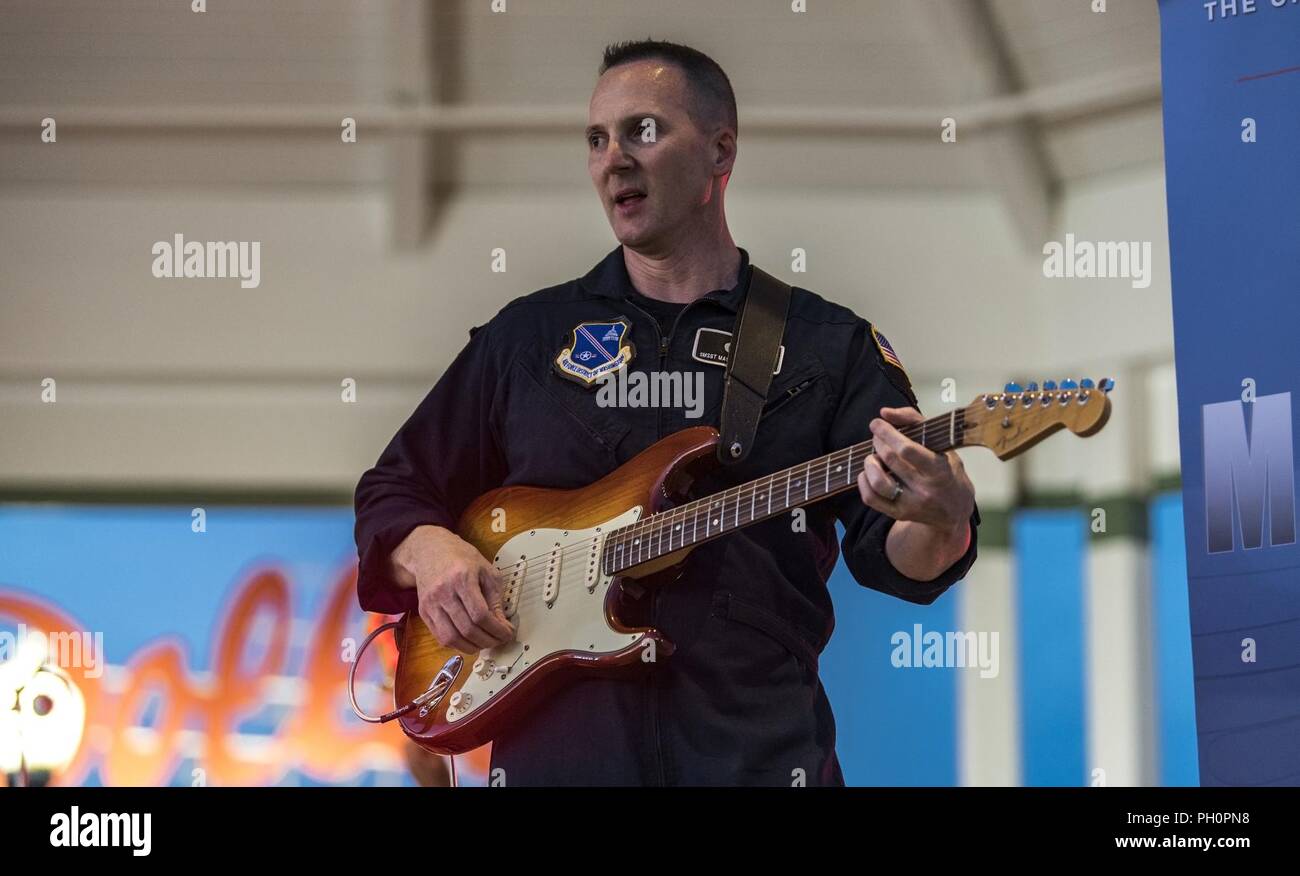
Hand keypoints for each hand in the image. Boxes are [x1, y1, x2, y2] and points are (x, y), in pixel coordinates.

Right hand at [392, 525, 515, 652]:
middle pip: (467, 628)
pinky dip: (457, 644)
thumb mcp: (486, 570)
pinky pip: (440, 637)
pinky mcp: (423, 611)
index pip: (480, 614)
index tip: (507, 633)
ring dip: (472, 646)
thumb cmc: (461, 558)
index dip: (496, 629)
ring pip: (451, 637)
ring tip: (485, 643)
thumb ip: (495, 598)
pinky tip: (469, 640)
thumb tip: (502, 625)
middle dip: (487, 640)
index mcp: (462, 578)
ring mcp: (431, 603)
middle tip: (498, 640)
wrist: (430, 550)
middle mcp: (443, 592)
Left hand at [857, 406, 974, 534]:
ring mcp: (911, 504)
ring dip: (869, 463)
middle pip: (890, 460)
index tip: (877, 423)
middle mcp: (925, 489)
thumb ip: (915, 421)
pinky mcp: (898, 513)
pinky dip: (864, 480)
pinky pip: (870, 498)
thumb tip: (885, 413)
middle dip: (878, 442)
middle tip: (878, 437)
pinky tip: (870, 472)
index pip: (907, 449)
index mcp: (939, 469)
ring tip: (873, 456)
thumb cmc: (946, 470)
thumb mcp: (941, 443)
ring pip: (878, 482)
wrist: (953, 508)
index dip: (887, 433)